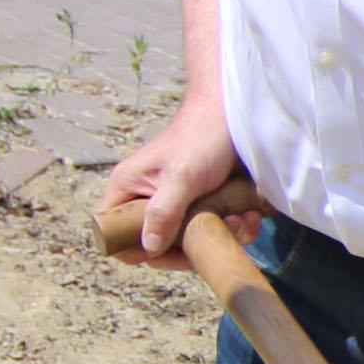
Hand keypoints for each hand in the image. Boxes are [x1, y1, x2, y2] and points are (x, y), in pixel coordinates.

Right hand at [99, 104, 249, 263]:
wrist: (235, 112)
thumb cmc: (201, 136)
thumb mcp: (181, 177)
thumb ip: (162, 213)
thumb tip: (149, 248)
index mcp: (127, 188)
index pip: (113, 234)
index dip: (137, 250)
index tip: (173, 251)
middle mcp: (146, 199)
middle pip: (156, 245)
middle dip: (192, 247)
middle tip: (221, 231)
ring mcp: (175, 203)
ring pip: (188, 241)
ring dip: (219, 237)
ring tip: (242, 220)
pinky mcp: (200, 204)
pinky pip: (210, 230)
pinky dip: (233, 228)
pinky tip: (250, 216)